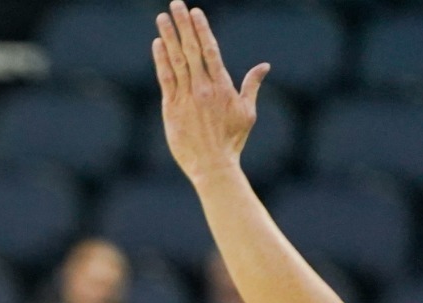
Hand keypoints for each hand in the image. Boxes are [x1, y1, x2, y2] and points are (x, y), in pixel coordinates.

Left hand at [153, 1, 269, 186]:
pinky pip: (165, 79)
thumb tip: (264, 66)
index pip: (210, 50)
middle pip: (191, 49)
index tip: (195, 12)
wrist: (213, 166)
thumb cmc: (232, 141)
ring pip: (176, 60)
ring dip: (168, 37)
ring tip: (162, 18)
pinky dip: (161, 61)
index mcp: (222, 86)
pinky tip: (157, 44)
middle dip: (183, 25)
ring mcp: (185, 97)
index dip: (201, 29)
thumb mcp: (247, 112)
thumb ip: (252, 85)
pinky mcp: (171, 109)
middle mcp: (202, 88)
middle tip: (175, 4)